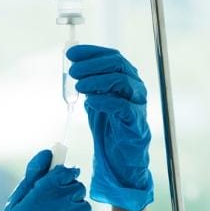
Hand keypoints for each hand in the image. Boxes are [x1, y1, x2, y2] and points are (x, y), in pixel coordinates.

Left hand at [68, 44, 154, 210]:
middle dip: (93, 64)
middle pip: (117, 64)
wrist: (119, 158)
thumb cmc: (107, 127)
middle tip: (73, 70)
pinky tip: (90, 102)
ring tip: (79, 86)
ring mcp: (138, 104)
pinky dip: (106, 101)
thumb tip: (73, 65)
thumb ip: (88, 84)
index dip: (91, 52)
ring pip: (122, 81)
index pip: (111, 56)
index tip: (71, 54)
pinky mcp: (136, 123)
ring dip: (98, 80)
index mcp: (126, 78)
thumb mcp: (94, 99)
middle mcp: (135, 87)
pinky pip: (124, 107)